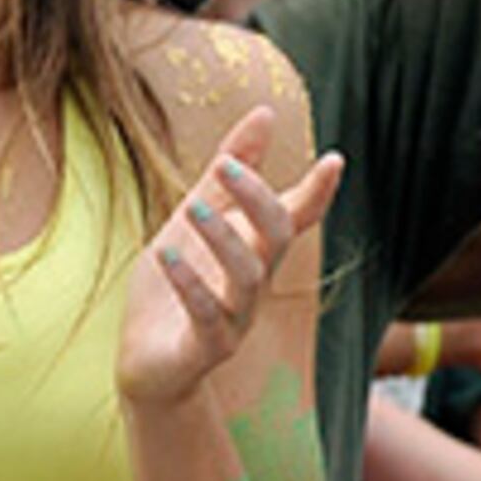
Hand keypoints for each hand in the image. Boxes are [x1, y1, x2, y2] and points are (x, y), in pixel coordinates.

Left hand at [121, 107, 343, 408]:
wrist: (146, 367)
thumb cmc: (172, 290)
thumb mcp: (192, 221)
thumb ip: (223, 175)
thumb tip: (265, 112)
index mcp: (253, 252)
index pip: (294, 217)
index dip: (316, 193)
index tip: (334, 160)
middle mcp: (253, 284)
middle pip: (275, 238)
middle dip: (258, 200)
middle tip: (230, 164)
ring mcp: (234, 320)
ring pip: (246, 277)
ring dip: (222, 240)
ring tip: (194, 207)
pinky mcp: (205, 349)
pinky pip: (207, 317)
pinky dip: (190, 286)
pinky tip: (166, 256)